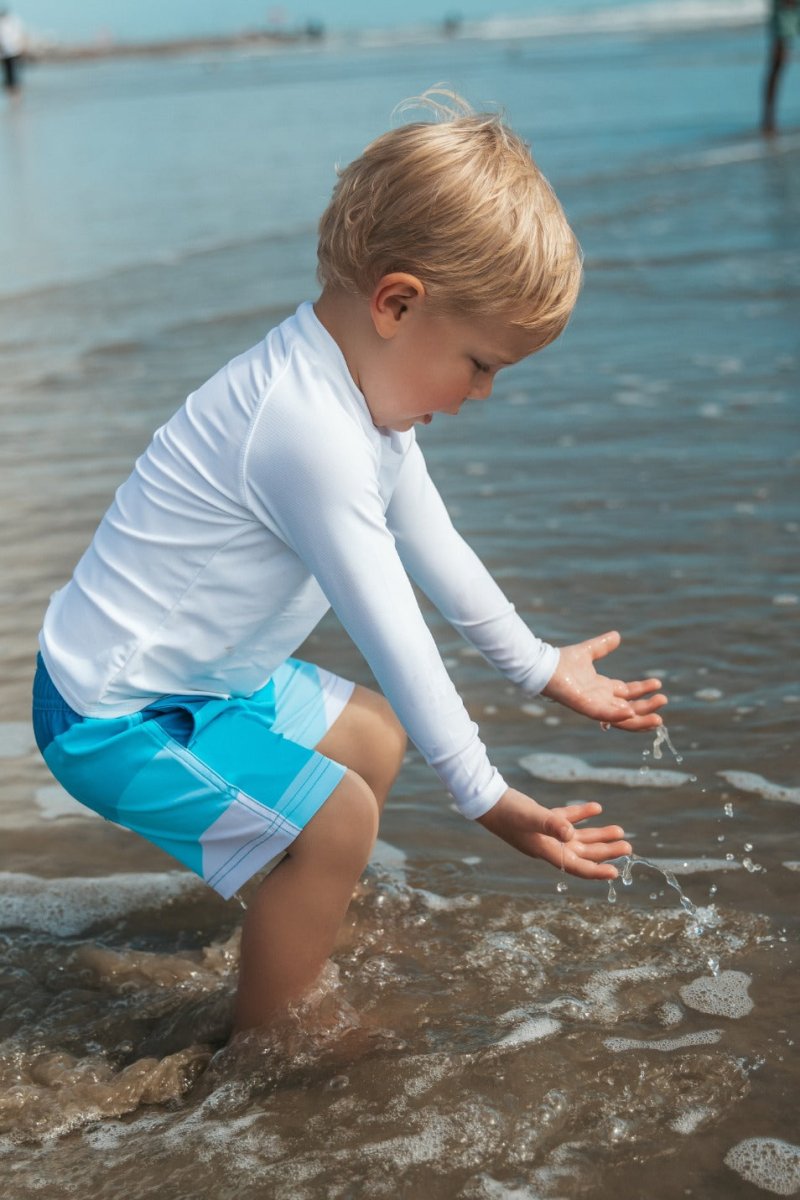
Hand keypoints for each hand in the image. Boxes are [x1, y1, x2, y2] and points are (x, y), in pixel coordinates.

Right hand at [477, 788, 630, 879]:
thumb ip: (551, 823)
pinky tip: (596, 809)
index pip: (576, 866)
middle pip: (583, 853)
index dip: (596, 871)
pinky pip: (567, 820)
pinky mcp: (542, 819)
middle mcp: (548, 846)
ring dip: (598, 835)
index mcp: (546, 851)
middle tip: (628, 847)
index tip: (616, 872)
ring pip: (578, 838)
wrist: (485, 800)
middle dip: (606, 851)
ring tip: (620, 832)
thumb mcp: (530, 816)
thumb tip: (572, 834)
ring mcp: (545, 833)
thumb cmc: (506, 811)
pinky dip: (581, 816)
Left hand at [542, 629, 666, 730]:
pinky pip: (603, 714)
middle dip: (647, 707)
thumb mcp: (588, 651)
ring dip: (639, 719)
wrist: (544, 666)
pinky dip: (617, 715)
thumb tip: (617, 636)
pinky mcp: (584, 706)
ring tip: (658, 718)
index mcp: (602, 688)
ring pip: (621, 718)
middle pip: (629, 709)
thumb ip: (602, 645)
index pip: (627, 693)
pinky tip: (630, 712)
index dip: (643, 690)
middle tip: (663, 702)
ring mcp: (593, 705)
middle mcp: (600, 699)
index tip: (658, 684)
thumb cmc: (561, 661)